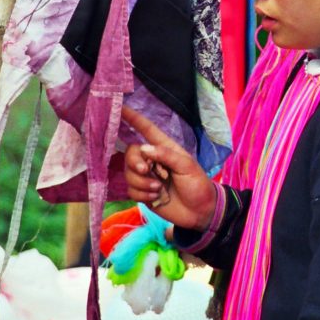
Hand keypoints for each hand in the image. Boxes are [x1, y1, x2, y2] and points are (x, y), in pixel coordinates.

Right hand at [122, 106, 216, 232]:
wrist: (200, 212)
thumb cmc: (197, 184)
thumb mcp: (187, 166)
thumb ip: (166, 155)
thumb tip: (144, 148)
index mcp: (165, 148)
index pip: (146, 129)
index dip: (133, 118)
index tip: (120, 107)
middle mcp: (153, 160)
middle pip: (131, 153)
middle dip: (135, 162)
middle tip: (145, 170)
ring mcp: (146, 177)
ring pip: (129, 174)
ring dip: (142, 182)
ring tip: (159, 189)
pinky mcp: (143, 192)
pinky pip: (131, 190)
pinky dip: (142, 194)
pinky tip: (157, 197)